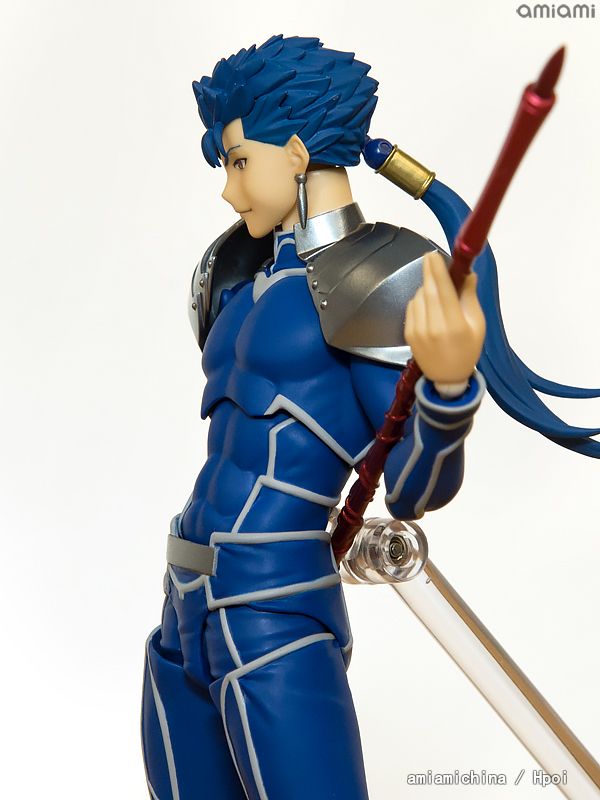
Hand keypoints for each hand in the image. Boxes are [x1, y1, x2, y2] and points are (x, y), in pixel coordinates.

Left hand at [404, 251, 485, 384]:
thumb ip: (470, 298)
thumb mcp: (477, 325)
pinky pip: (412, 307)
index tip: (434, 255)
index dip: (438, 271)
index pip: (444, 291)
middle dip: (429, 272)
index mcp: (454, 325)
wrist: (447, 378)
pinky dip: (419, 300)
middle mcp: (433, 328)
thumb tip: (467, 274)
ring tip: (438, 293)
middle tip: (430, 258)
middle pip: (429, 291)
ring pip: (419, 298)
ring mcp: (418, 331)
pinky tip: (428, 306)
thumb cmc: (467, 350)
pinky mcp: (408, 334)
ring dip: (426, 288)